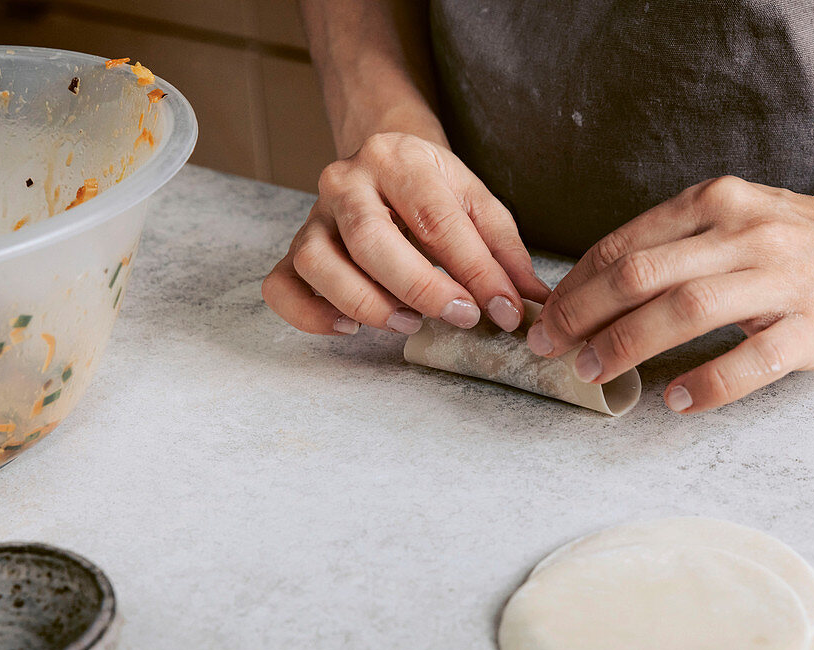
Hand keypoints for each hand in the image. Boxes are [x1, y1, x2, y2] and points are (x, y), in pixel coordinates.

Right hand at [263, 132, 550, 335]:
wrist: (384, 160)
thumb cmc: (433, 190)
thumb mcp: (477, 203)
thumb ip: (504, 251)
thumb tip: (531, 301)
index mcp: (397, 159)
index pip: (435, 219)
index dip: (474, 270)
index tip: (504, 310)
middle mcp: (345, 181)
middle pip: (371, 240)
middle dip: (421, 288)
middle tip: (461, 317)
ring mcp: (312, 217)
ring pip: (318, 263)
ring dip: (367, 303)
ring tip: (408, 323)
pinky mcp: (291, 250)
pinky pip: (282, 287)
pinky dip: (312, 315)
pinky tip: (351, 327)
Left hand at [527, 176, 813, 412]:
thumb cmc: (796, 241)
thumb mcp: (733, 219)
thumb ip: (673, 244)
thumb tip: (592, 288)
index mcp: (715, 203)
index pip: (625, 244)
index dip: (575, 285)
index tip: (545, 317)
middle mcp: (745, 234)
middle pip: (643, 273)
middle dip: (584, 313)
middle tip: (551, 348)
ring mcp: (784, 279)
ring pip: (688, 309)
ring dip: (629, 344)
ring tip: (594, 373)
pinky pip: (754, 359)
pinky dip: (710, 383)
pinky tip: (677, 402)